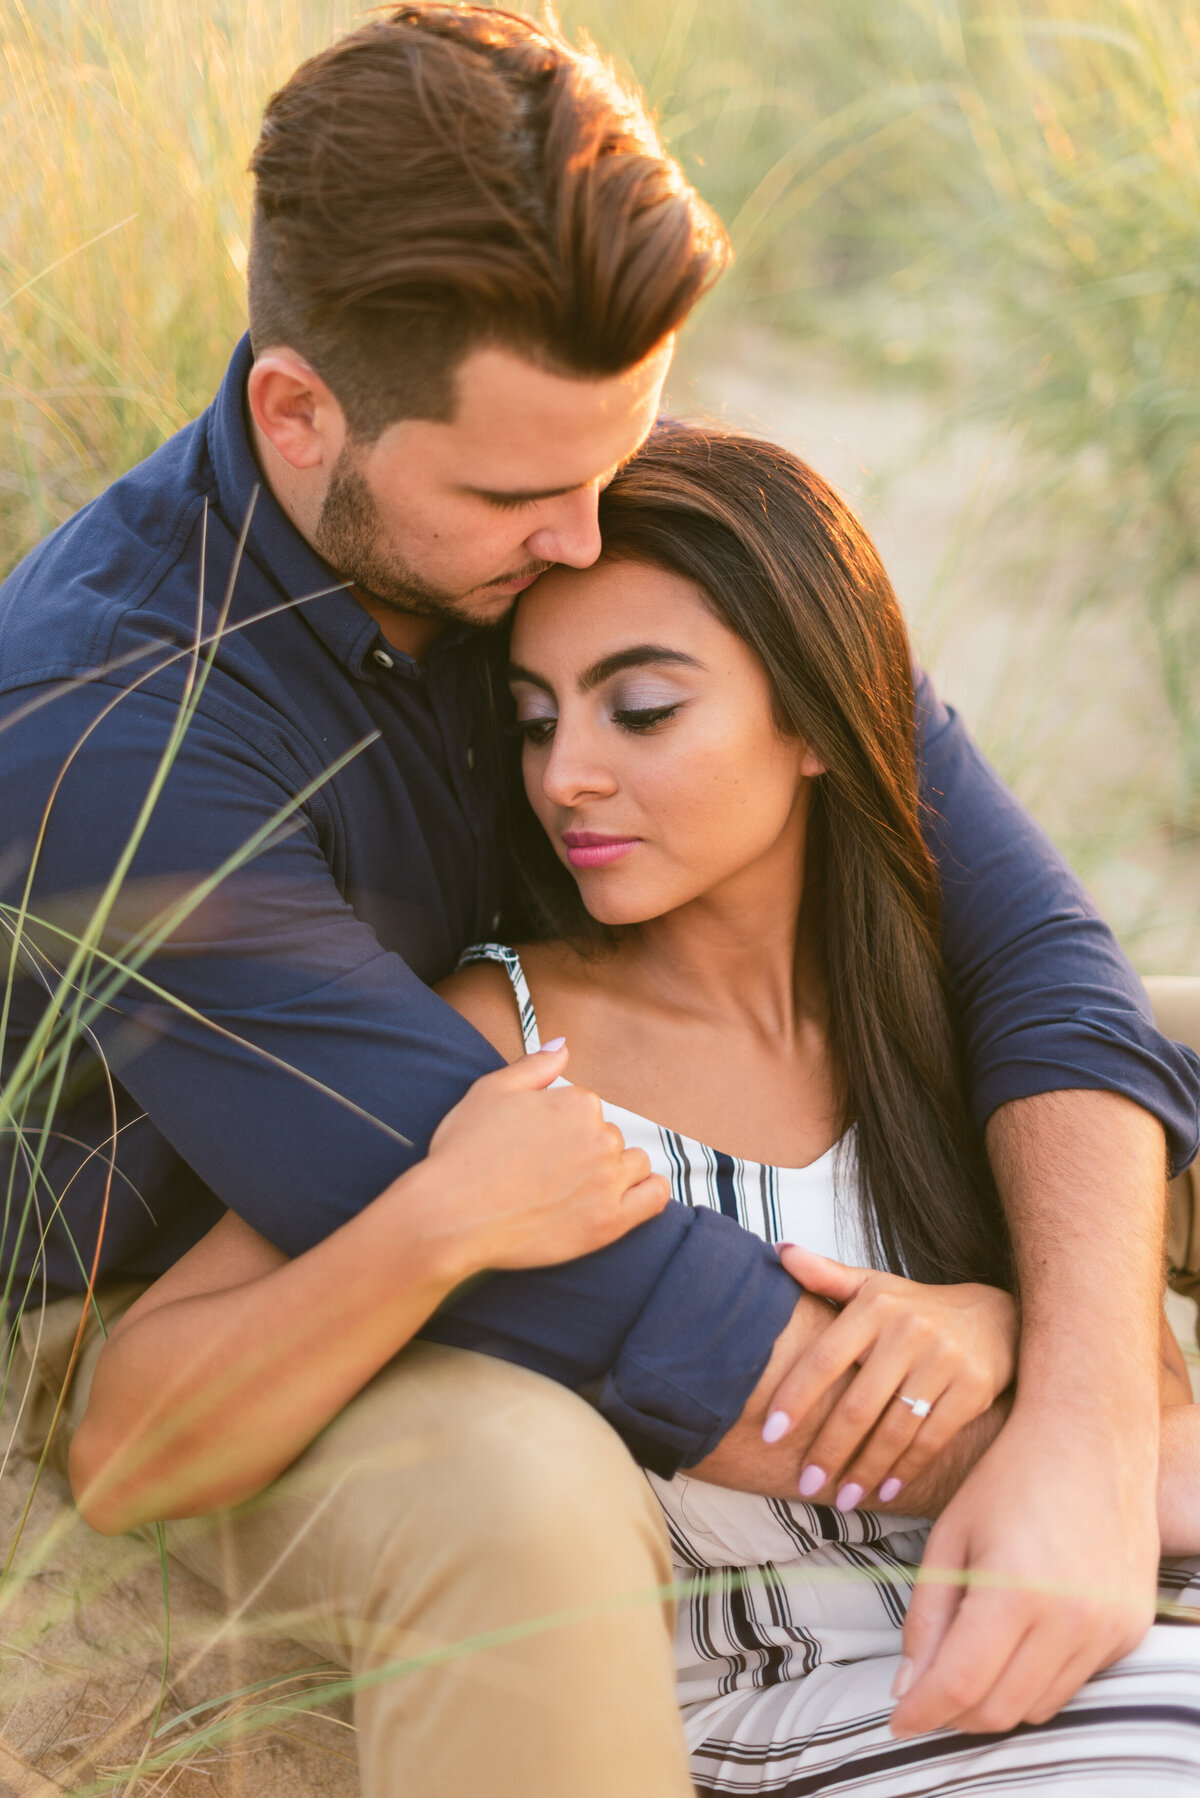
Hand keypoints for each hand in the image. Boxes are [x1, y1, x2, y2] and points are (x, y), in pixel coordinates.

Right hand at [418, 1041, 668, 1273]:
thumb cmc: (464, 1152)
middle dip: (585, 1150)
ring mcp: (608, 1182)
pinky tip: (629, 1195)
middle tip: (548, 1171)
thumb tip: (563, 1046)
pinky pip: (653, 1199)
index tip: (539, 1146)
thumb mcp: (491, 1091)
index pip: (588, 1109)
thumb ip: (534, 1065)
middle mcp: (601, 1138)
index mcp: (578, 1103)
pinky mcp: (610, 1222)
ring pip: (633, 1164)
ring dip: (615, 1171)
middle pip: (609, 1137)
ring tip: (579, 1188)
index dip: (562, 1127)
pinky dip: (647, 1193)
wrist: (452, 1215)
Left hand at [762, 1246, 1016, 1507]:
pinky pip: (932, 1439)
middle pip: (858, 1403)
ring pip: (894, 1429)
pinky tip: (885, 1491)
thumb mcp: (873, 1285)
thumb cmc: (916, 1307)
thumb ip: (825, 1275)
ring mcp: (944, 1361)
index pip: (824, 1358)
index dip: (794, 1398)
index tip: (769, 1434)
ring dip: (864, 1470)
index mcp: (874, 1307)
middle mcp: (908, 1331)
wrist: (995, 1315)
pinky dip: (906, 1470)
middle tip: (804, 1483)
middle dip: (828, 1450)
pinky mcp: (974, 1389)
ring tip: (841, 1499)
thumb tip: (779, 1253)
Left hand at [892, 1407, 1157, 1735]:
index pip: (960, 1686)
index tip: (897, 1720)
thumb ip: (926, 1615)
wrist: (1091, 1437)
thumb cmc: (1009, 1477)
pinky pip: (1073, 1682)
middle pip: (999, 1709)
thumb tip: (907, 1686)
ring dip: (995, 1700)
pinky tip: (1016, 1642)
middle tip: (925, 1694)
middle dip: (953, 1714)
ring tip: (967, 1666)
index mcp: (1015, 1591)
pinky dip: (1036, 1679)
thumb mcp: (950, 1537)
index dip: (921, 1711)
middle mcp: (1070, 1620)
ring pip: (1037, 1706)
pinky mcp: (1130, 1629)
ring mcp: (1107, 1628)